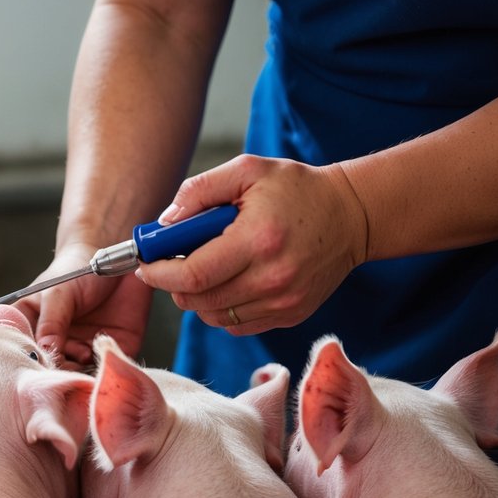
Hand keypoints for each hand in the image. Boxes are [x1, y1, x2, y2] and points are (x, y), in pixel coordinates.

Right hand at [17, 243, 150, 369]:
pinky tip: (103, 355)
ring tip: (85, 353)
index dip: (28, 362)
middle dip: (56, 371)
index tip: (37, 363)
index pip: (23, 352)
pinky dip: (105, 370)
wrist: (117, 259)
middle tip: (64, 362)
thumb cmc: (78, 269)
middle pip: (49, 370)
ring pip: (77, 376)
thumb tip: (45, 351)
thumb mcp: (58, 293)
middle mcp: (55, 345)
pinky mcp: (109, 352)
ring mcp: (81, 351)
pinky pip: (106, 371)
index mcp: (33, 328)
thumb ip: (51, 322)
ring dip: (80, 372)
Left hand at [140, 154, 368, 334]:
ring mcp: (283, 302)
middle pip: (198, 300)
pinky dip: (220, 308)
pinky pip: (235, 325)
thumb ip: (199, 191)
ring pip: (213, 316)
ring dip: (196, 298)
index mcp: (258, 240)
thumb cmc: (295, 189)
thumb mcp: (247, 171)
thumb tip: (164, 224)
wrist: (352, 215)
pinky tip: (228, 282)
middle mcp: (272, 278)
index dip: (159, 274)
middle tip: (171, 264)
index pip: (192, 275)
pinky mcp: (289, 315)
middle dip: (174, 285)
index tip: (145, 265)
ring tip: (204, 269)